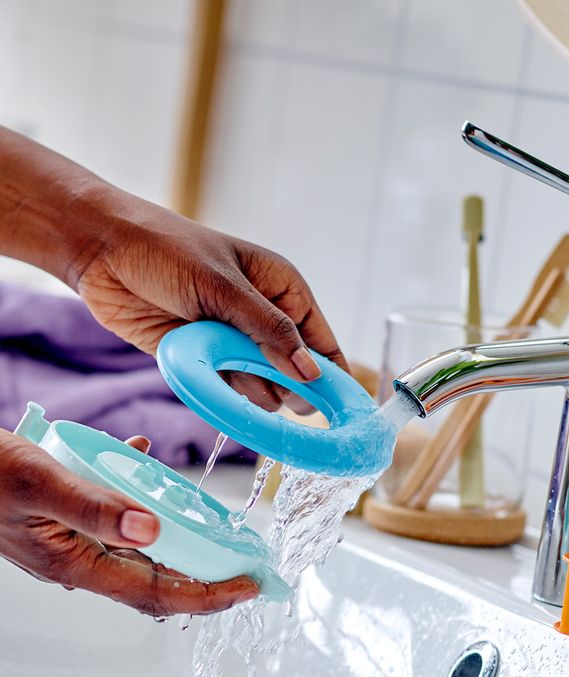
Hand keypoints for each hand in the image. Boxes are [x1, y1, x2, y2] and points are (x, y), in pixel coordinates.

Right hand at [0, 428, 258, 615]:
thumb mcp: (40, 483)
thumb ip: (94, 506)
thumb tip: (153, 529)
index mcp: (77, 563)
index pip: (159, 593)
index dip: (210, 595)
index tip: (250, 587)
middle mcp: (80, 561)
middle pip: (158, 579)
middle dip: (207, 576)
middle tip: (247, 564)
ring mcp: (73, 544)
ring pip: (140, 550)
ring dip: (179, 540)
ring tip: (214, 528)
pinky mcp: (67, 523)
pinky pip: (115, 517)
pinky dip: (137, 498)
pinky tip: (140, 464)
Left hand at [70, 192, 345, 411]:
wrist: (101, 252)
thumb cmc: (165, 250)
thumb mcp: (223, 286)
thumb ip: (270, 332)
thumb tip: (311, 374)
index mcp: (282, 289)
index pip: (320, 340)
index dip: (332, 374)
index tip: (342, 410)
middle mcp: (264, 319)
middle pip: (294, 372)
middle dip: (284, 384)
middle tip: (263, 381)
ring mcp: (235, 341)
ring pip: (262, 387)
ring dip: (248, 387)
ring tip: (221, 361)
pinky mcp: (207, 359)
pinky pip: (229, 390)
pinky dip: (224, 393)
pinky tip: (211, 378)